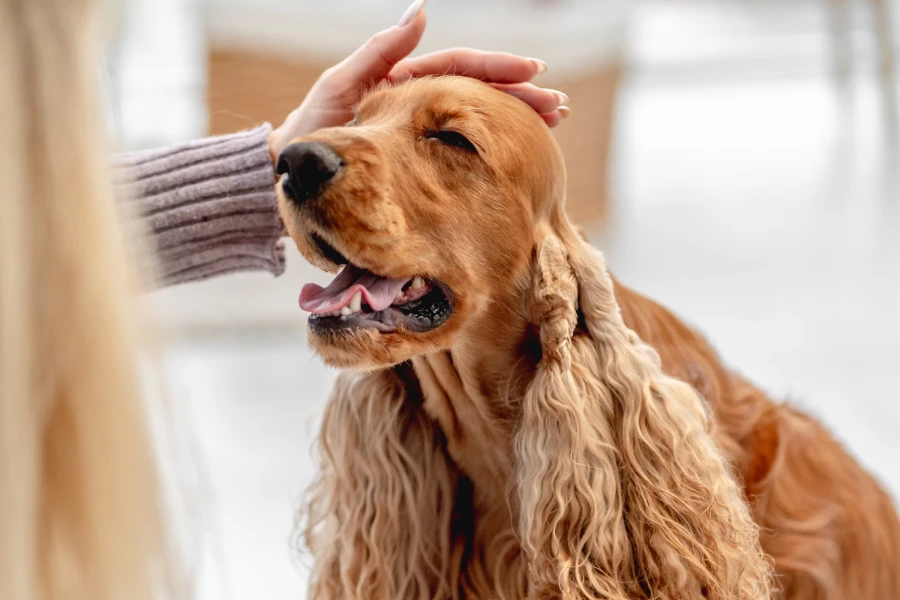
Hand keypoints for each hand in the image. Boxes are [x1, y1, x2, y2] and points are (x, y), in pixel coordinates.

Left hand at [269, 0, 569, 160]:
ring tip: (552, 123)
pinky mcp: (421, 164)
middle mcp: (420, 105)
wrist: (293, 176)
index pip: (462, 68)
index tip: (535, 71)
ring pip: (477, 122)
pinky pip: (462, 153)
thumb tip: (422, 9)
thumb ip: (378, 51)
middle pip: (479, 93)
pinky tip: (516, 152)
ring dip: (515, 120)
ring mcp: (422, 135)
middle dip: (521, 95)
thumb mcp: (339, 85)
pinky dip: (491, 149)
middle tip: (557, 105)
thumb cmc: (313, 131)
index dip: (498, 68)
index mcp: (406, 82)